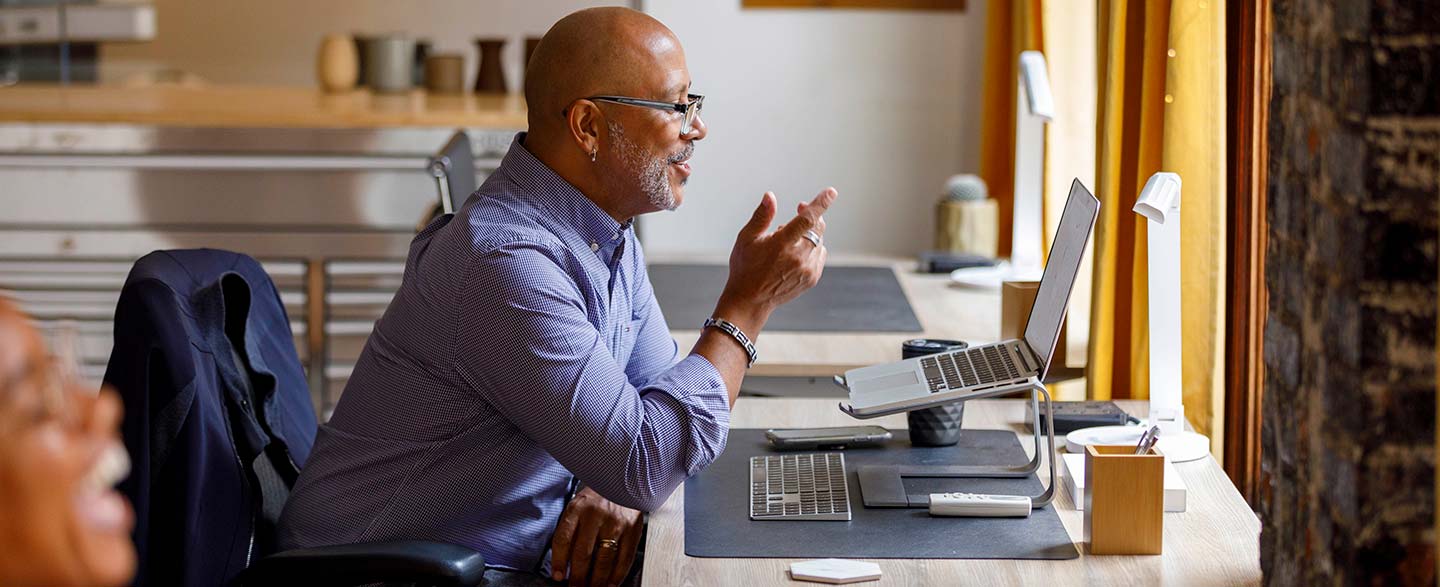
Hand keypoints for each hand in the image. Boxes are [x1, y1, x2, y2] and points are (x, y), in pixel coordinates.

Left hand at [550, 487, 642, 586]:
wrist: (625, 481)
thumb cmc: (597, 499)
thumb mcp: (578, 506)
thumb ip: (570, 531)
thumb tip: (564, 565)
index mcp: (577, 508)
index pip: (563, 539)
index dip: (559, 561)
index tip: (558, 577)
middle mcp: (595, 515)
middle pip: (583, 553)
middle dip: (578, 577)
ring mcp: (615, 523)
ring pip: (604, 559)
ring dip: (597, 580)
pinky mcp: (632, 529)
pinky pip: (624, 558)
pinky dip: (617, 575)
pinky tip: (610, 584)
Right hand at [717, 187, 836, 332]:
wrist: (750, 300)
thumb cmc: (745, 267)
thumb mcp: (747, 238)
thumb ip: (762, 216)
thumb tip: (770, 196)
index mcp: (781, 244)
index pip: (807, 219)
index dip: (820, 203)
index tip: (831, 192)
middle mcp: (798, 257)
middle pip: (817, 228)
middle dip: (812, 215)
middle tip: (799, 208)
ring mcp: (807, 269)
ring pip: (819, 241)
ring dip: (809, 233)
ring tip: (788, 240)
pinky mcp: (812, 278)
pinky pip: (820, 255)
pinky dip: (812, 248)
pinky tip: (795, 253)